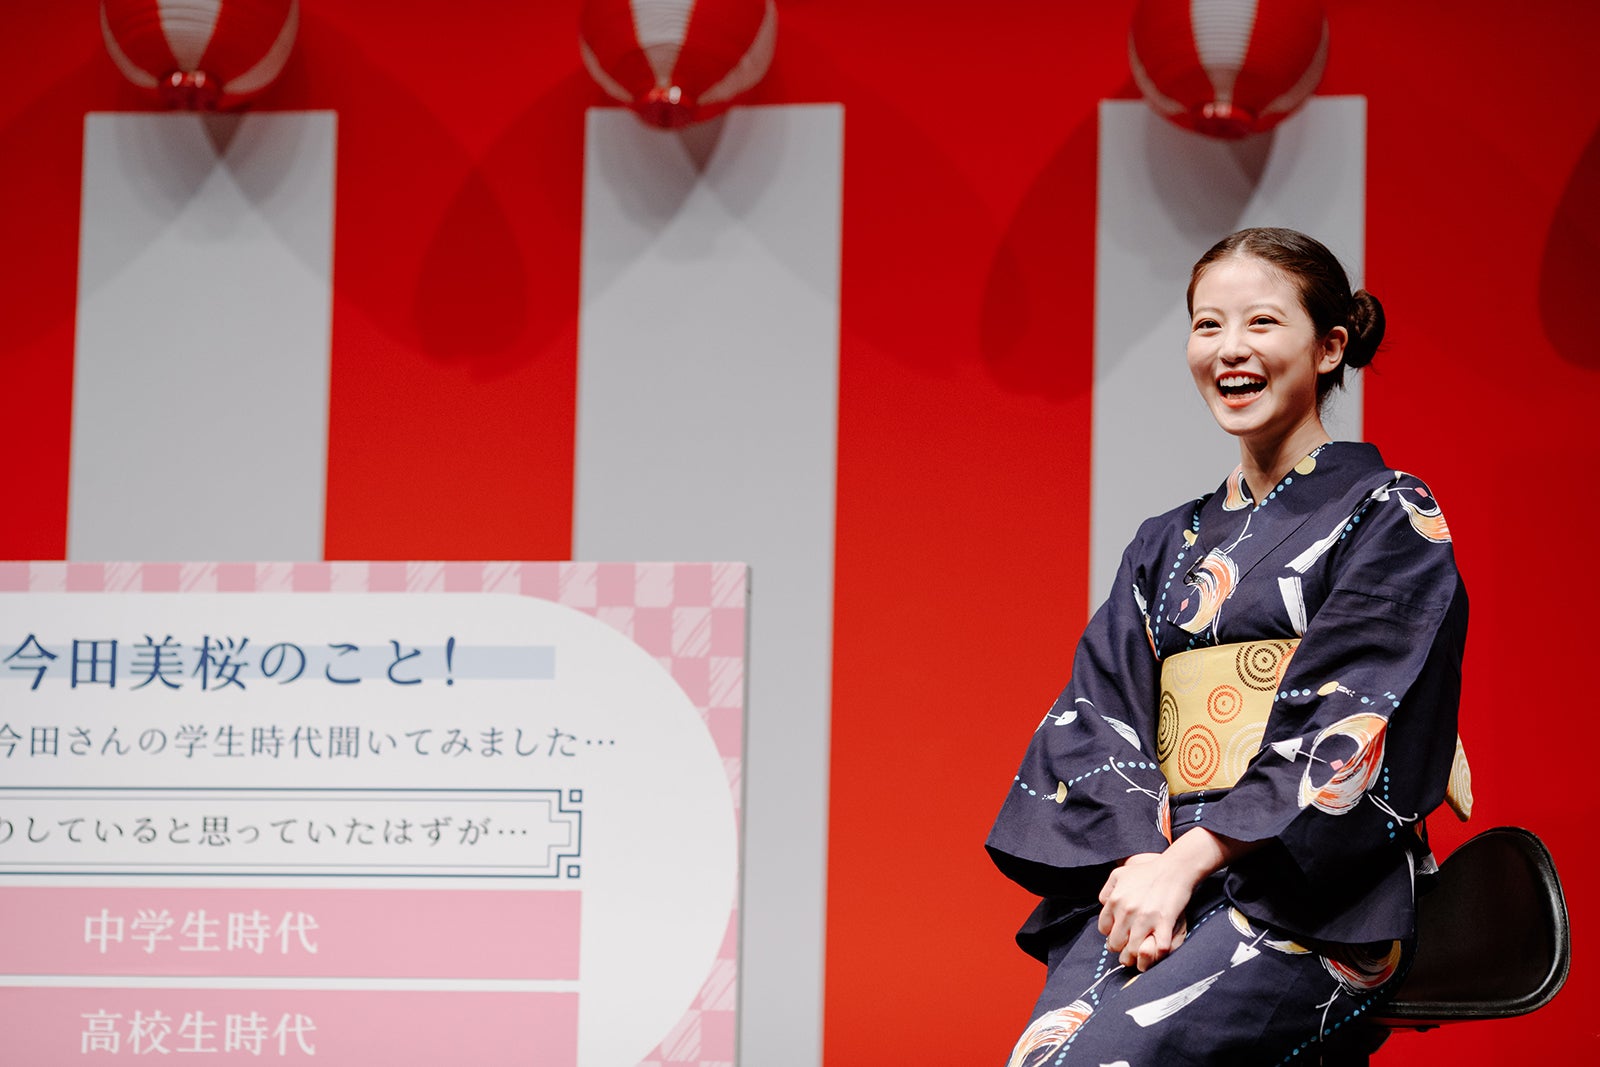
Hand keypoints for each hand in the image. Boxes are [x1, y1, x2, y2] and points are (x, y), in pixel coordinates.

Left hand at [1096, 852, 1196, 971]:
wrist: (1174, 869)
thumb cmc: (1147, 871)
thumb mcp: (1119, 874)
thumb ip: (1107, 891)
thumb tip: (1104, 906)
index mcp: (1115, 900)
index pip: (1104, 930)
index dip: (1111, 934)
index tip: (1120, 934)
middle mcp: (1127, 911)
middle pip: (1116, 944)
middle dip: (1121, 948)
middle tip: (1129, 947)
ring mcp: (1146, 919)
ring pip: (1133, 952)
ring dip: (1136, 957)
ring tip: (1139, 957)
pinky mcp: (1164, 923)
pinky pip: (1158, 950)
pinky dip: (1156, 957)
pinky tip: (1155, 955)